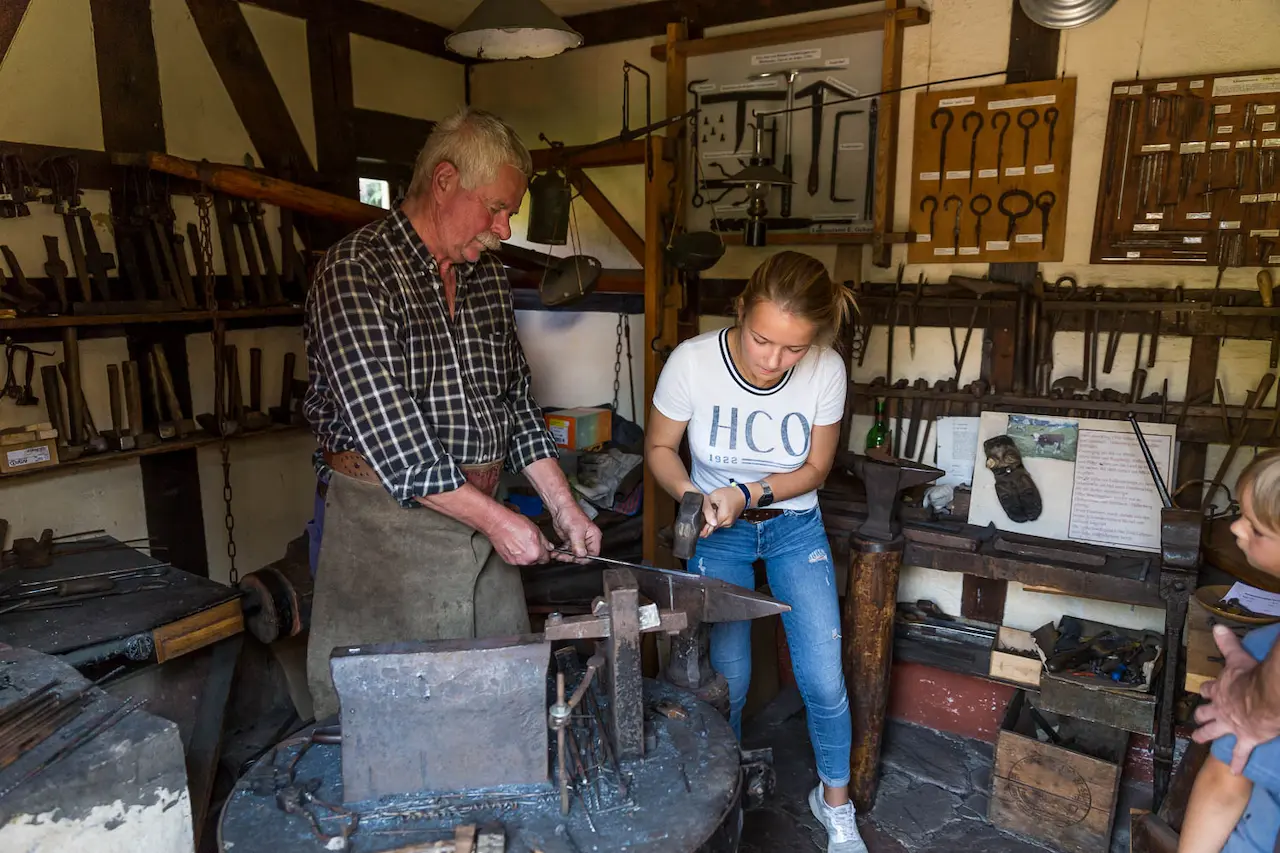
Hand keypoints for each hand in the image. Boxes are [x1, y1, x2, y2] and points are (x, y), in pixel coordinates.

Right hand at [487, 509, 554, 565]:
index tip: (544, 550)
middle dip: (536, 553)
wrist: (498, 524)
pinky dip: (517, 554)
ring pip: (526, 560)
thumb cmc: (514, 524)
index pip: (546, 559)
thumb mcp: (536, 529)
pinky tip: (515, 545)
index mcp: (535, 553)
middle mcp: (525, 560)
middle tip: (531, 543)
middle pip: (536, 560)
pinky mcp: (508, 560)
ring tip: (522, 542)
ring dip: (526, 554)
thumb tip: (549, 546)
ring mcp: (516, 561)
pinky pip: (517, 559)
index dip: (546, 553)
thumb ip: (544, 541)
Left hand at [550, 503, 601, 562]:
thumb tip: (581, 555)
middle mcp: (587, 539)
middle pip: (583, 556)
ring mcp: (579, 541)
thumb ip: (578, 544)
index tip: (575, 558)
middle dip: (572, 558)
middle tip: (563, 557)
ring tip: (557, 555)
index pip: (593, 553)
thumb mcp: (575, 530)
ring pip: (574, 555)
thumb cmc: (571, 513)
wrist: (560, 508)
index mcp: (594, 536)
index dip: (584, 558)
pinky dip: (561, 553)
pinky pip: (567, 551)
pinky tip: (556, 553)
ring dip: (565, 557)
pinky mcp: (570, 541)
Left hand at [701, 486, 745, 535]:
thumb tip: (699, 515)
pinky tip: (712, 515)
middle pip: (711, 528)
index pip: (709, 527)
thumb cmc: (729, 494)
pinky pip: (718, 524)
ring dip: (709, 523)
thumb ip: (707, 507)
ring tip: (706, 516)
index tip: (695, 530)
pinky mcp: (728, 523)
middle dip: (704, 526)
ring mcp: (728, 524)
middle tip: (697, 522)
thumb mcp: (715, 496)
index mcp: (723, 516)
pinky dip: (714, 522)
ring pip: (714, 527)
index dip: (701, 529)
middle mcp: (727, 522)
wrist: (742, 495)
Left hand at [1192, 625, 1279, 773]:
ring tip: (1199, 739)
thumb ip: (1227, 643)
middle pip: (1206, 713)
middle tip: (1196, 719)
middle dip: (1201, 715)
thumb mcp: (1237, 657)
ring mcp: (1231, 725)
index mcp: (1220, 689)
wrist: (1263, 699)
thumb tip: (1217, 627)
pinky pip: (1239, 753)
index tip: (1203, 692)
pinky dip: (1236, 762)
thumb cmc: (1251, 678)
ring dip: (1206, 736)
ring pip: (1214, 732)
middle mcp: (1221, 708)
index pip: (1209, 690)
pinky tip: (1233, 771)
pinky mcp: (1245, 738)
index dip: (1206, 691)